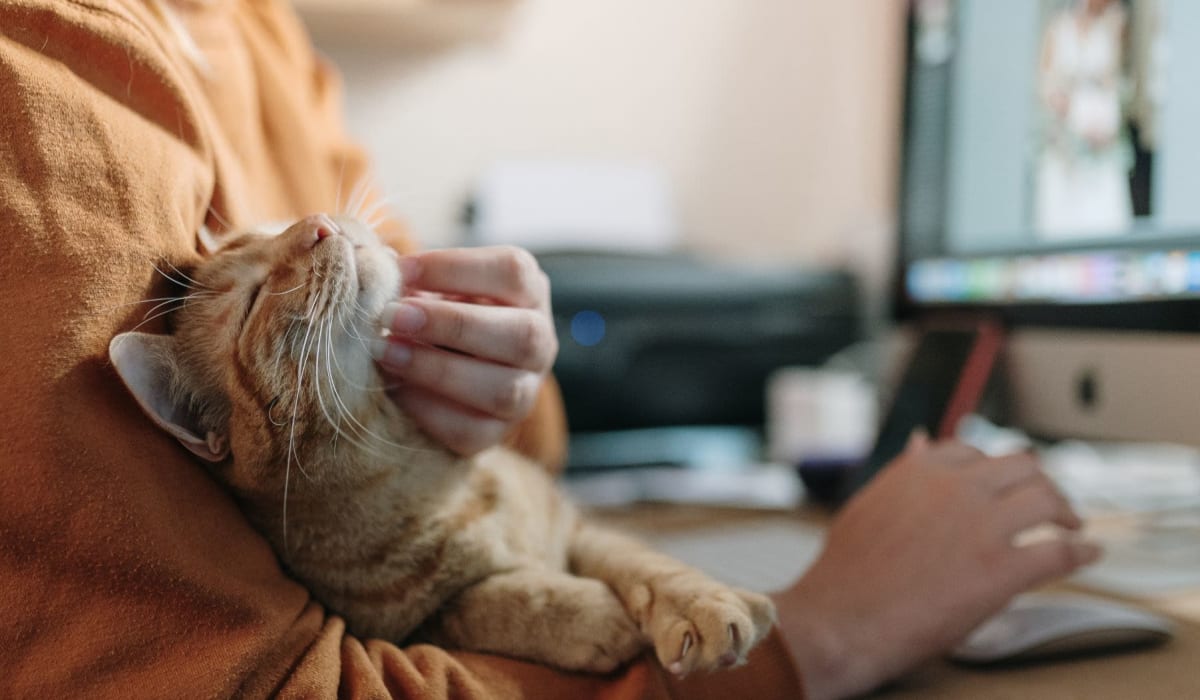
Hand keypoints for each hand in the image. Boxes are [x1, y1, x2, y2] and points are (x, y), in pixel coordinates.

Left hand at [372, 246, 557, 455]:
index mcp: (529, 292)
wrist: (438, 371)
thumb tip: (372, 265)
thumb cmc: (434, 312)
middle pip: (521, 334)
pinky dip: (428, 410)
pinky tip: (395, 390)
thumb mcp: (431, 284)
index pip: (512, 271)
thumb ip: (410, 275)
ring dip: (438, 370)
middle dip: (452, 324)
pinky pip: (471, 431)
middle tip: (392, 316)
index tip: (400, 270)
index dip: (455, 267)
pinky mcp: (497, 432)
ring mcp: (525, 392)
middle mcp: (540, 343)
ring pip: (503, 390)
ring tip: (386, 352)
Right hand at [772, 436, 1100, 699]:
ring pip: (1047, 500)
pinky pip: (1058, 553)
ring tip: (1072, 526)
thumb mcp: (868, 506)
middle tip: (1050, 504)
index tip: (1007, 485)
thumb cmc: (846, 572)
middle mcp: (955, 489)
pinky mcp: (1001, 571)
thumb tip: (921, 442)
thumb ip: (903, 473)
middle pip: (1022, 467)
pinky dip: (1080, 552)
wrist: (841, 620)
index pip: (976, 452)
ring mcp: (981, 527)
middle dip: (1041, 483)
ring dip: (1066, 512)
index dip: (998, 470)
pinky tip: (1088, 554)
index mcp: (921, 471)